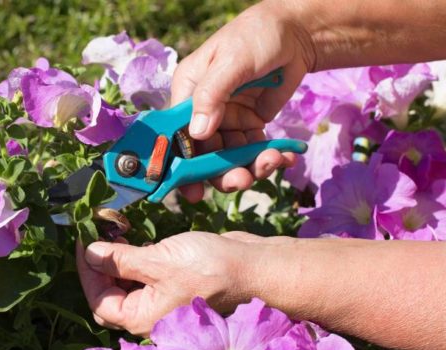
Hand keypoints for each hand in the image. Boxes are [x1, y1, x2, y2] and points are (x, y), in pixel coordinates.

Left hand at [76, 231, 292, 334]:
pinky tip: (134, 237)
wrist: (254, 267)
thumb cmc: (211, 270)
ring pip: (127, 281)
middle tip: (97, 234)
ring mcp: (163, 297)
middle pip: (110, 293)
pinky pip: (145, 272)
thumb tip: (91, 254)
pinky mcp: (174, 281)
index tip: (84, 240)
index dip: (87, 270)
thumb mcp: (158, 262)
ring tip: (114, 230)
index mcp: (142, 318)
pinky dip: (135, 256)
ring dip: (117, 257)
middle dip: (100, 264)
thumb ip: (120, 260)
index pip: (99, 300)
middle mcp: (150, 312)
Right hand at [171, 0, 315, 201]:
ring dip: (250, 167)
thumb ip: (213, 94)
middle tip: (243, 180)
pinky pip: (253, 151)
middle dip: (222, 172)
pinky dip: (269, 158)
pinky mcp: (250, 127)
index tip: (191, 191)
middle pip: (203, 154)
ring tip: (274, 162)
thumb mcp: (232, 60)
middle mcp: (202, 111)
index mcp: (187, 92)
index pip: (176, 134)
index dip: (180, 165)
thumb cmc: (256, 36)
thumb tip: (198, 132)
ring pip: (230, 158)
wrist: (296, 34)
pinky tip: (285, 157)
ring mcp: (227, 121)